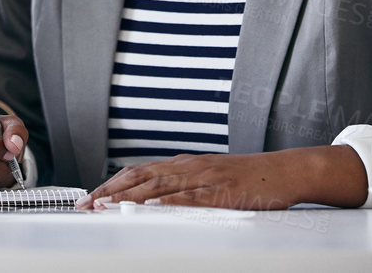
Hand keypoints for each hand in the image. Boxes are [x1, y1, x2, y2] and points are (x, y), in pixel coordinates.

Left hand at [79, 145, 367, 210]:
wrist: (285, 171)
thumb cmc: (248, 179)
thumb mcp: (208, 178)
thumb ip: (182, 185)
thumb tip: (153, 197)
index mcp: (183, 165)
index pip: (137, 172)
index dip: (111, 185)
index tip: (89, 199)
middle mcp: (189, 167)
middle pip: (141, 177)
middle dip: (110, 192)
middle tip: (86, 206)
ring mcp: (206, 178)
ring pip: (161, 186)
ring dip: (131, 197)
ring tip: (107, 207)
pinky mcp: (224, 191)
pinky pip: (194, 197)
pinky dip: (172, 201)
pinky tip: (155, 207)